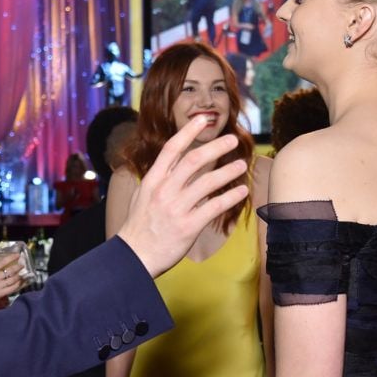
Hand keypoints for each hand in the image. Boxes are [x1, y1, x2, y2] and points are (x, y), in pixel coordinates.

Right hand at [0, 254, 23, 319]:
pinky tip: (19, 283)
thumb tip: (3, 267)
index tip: (18, 255)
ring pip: (13, 279)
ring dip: (19, 276)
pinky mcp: (0, 293)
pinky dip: (17, 285)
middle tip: (22, 265)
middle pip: (10, 270)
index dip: (12, 257)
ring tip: (22, 274)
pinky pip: (12, 288)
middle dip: (18, 267)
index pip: (3, 262)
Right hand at [117, 116, 247, 277]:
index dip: (188, 132)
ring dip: (228, 171)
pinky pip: (214, 207)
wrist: (133, 257)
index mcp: (153, 181)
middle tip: (233, 140)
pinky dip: (230, 197)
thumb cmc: (139, 227)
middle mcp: (164, 191)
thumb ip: (158, 179)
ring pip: (207, 182)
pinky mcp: (188, 226)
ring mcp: (176, 208)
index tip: (203, 120)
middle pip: (194, 160)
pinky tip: (242, 192)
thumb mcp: (142, 196)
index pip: (172, 149)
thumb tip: (172, 162)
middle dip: (216, 147)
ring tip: (242, 166)